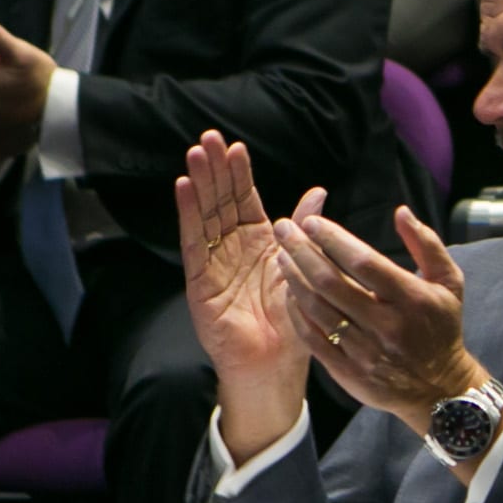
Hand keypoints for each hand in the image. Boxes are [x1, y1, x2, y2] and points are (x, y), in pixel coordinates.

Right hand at [175, 132, 308, 460]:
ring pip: (204, 216)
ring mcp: (213, 263)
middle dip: (214, 170)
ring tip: (194, 154)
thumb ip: (304, 229)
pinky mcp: (200, 281)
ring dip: (199, 184)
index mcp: (258, 242)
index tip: (234, 146)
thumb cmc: (291, 320)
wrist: (275, 364)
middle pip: (220, 201)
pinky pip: (193, 243)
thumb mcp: (302, 266)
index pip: (244, 200)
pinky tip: (184, 189)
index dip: (238, 174)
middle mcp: (232, 248)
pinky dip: (188, 215)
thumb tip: (318, 190)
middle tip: (208, 138)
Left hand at [271, 203, 482, 445]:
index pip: (364, 262)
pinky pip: (313, 339)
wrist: (438, 389)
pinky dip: (297, 312)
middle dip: (302, 252)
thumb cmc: (441, 327)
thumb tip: (401, 212)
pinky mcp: (349, 373)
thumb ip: (427, 244)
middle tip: (284, 229)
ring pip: (317, 310)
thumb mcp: (449, 282)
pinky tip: (290, 292)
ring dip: (294, 279)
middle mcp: (387, 326)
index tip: (311, 222)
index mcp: (411, 300)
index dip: (333, 239)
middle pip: (332, 283)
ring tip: (281, 256)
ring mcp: (365, 352)